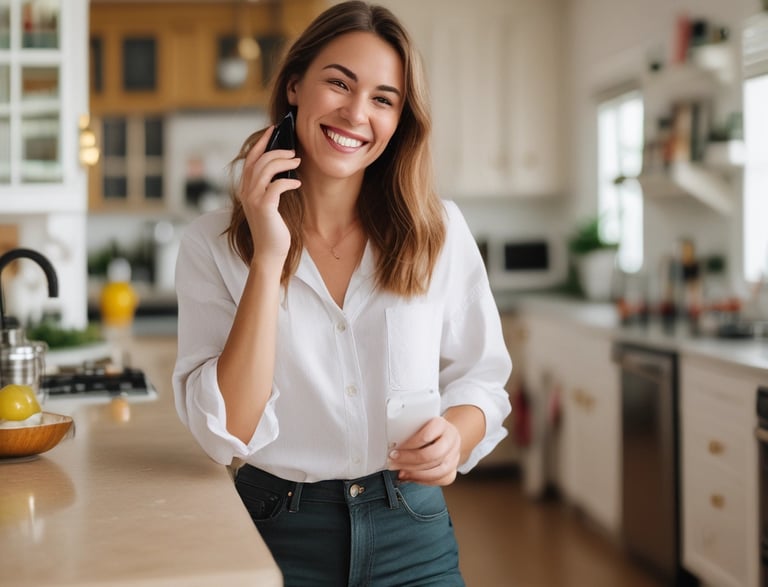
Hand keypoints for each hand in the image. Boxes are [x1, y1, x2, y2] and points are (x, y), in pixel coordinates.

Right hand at [238, 126, 301, 266]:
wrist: (269, 253)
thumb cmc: (273, 228)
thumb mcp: (269, 203)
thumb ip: (270, 186)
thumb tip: (284, 166)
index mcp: (245, 188)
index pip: (251, 158)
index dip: (261, 142)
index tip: (273, 130)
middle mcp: (246, 191)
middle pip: (259, 160)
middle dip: (277, 150)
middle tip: (293, 151)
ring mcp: (253, 199)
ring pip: (266, 169)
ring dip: (284, 162)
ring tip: (297, 162)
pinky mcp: (264, 207)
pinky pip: (276, 185)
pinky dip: (288, 181)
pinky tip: (297, 184)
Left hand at [387, 417, 461, 485]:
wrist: (445, 435)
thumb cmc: (428, 430)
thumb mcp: (419, 424)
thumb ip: (408, 433)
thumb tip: (392, 448)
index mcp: (442, 424)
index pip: (426, 435)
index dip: (408, 445)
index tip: (394, 450)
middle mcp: (451, 439)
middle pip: (432, 455)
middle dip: (409, 461)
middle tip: (394, 462)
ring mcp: (455, 455)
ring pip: (438, 470)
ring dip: (415, 473)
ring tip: (401, 472)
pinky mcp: (454, 469)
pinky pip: (441, 479)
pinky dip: (424, 480)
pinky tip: (412, 477)